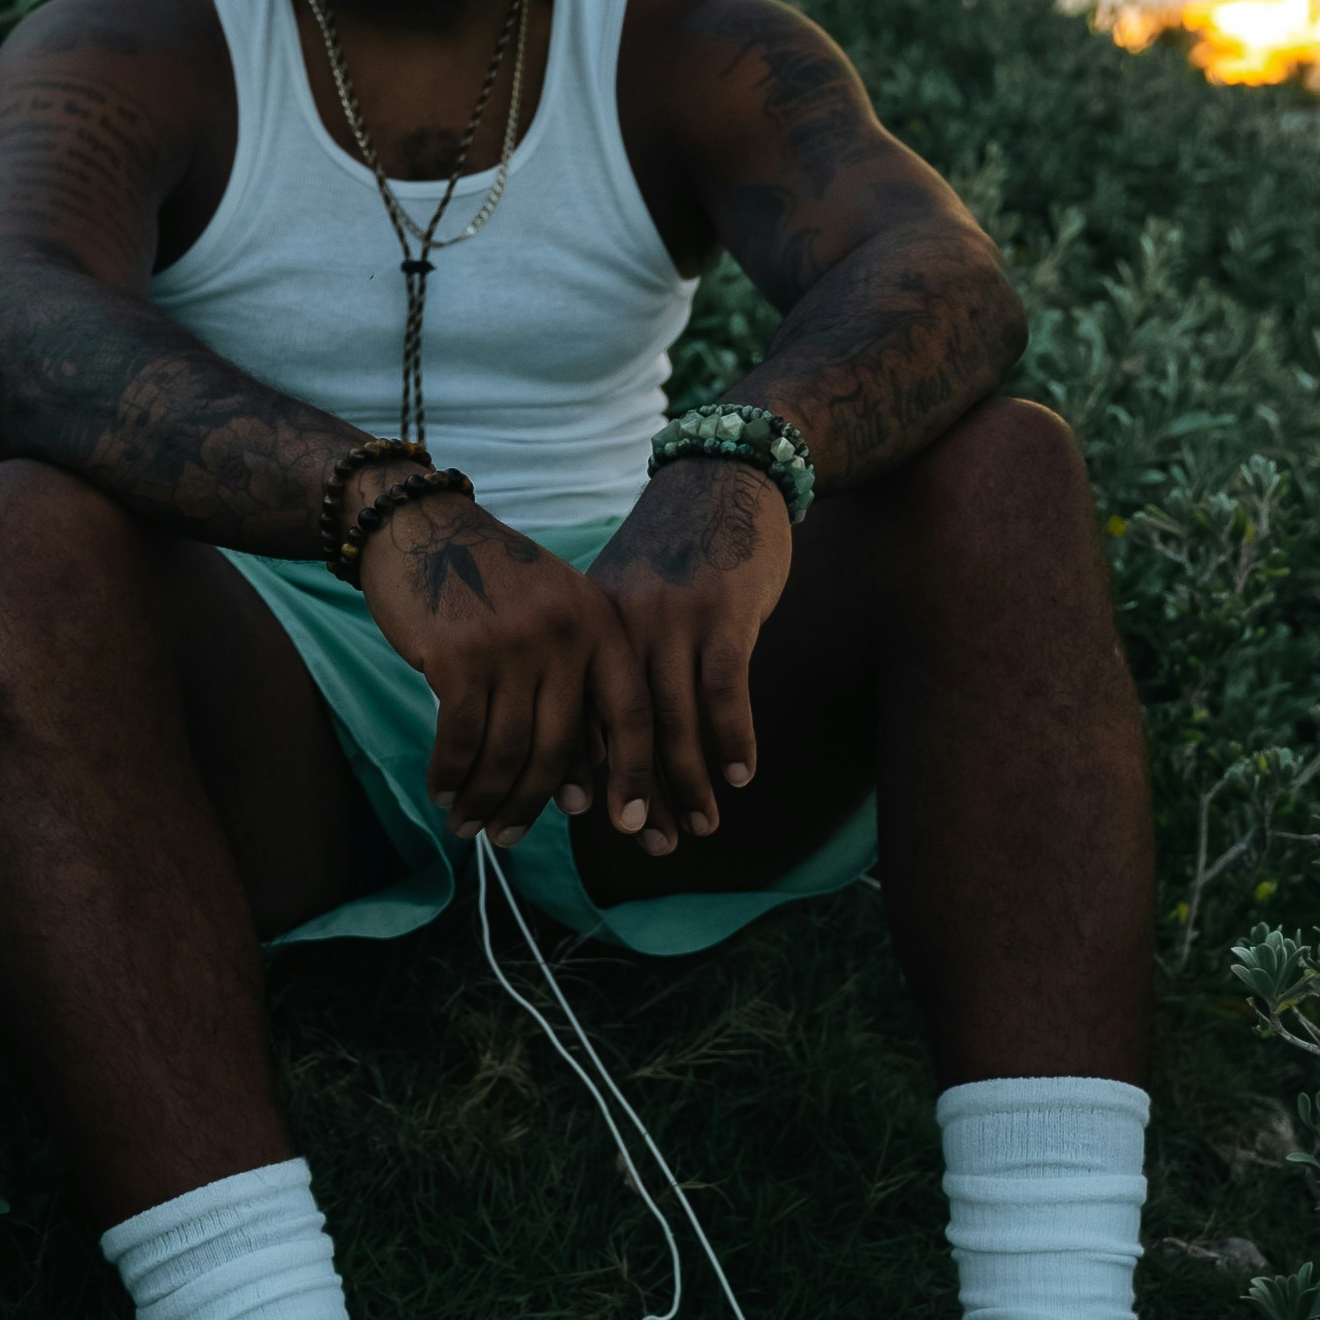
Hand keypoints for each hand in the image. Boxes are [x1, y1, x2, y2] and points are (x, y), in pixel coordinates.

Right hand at [358, 491, 655, 851]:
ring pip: (506, 751)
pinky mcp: (458, 656)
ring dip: (485, 798)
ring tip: (468, 825)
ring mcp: (511, 644)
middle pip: (559, 746)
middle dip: (533, 805)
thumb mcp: (556, 614)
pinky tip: (441, 791)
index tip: (630, 826)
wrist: (422, 525)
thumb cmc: (492, 582)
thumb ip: (575, 686)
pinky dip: (449, 773)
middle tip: (508, 840)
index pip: (630, 713)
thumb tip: (580, 792)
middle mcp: (564, 634)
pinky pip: (459, 738)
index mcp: (600, 624)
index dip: (632, 774)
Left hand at [586, 455, 793, 849]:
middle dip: (639, 795)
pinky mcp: (724, 612)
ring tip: (703, 826)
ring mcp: (672, 619)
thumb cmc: (677, 549)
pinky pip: (725, 692)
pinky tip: (740, 776)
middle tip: (652, 844)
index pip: (579, 714)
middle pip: (624, 730)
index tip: (595, 822)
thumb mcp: (625, 594)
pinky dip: (733, 739)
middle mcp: (621, 624)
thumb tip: (597, 740)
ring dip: (690, 783)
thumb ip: (610, 656)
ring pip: (674, 721)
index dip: (589, 774)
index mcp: (588, 625)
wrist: (724, 475)